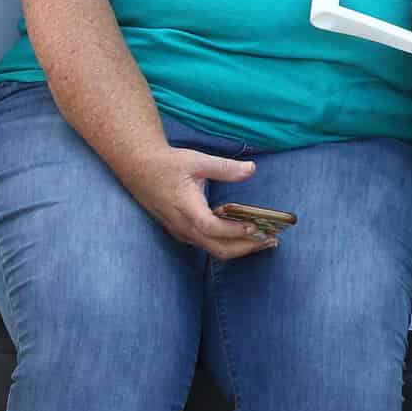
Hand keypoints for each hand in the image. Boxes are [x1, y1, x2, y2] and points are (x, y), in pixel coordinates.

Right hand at [117, 143, 275, 259]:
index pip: (212, 227)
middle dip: (246, 247)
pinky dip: (228, 243)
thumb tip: (251, 169)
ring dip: (240, 248)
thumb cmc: (168, 164)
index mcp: (185, 208)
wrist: (139, 169)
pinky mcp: (183, 232)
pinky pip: (207, 245)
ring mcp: (182, 232)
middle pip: (217, 248)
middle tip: (272, 240)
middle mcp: (183, 226)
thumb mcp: (197, 161)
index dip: (234, 230)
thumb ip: (225, 167)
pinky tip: (244, 235)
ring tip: (265, 240)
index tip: (256, 226)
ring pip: (213, 249)